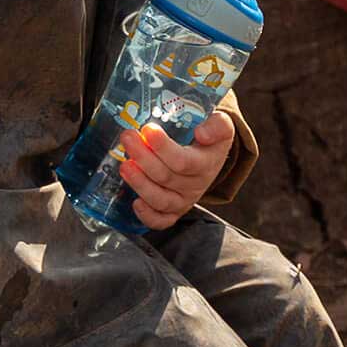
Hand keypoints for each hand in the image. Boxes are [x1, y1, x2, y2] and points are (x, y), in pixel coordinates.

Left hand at [115, 108, 234, 229]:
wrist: (212, 158)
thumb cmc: (211, 140)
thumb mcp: (222, 125)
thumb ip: (217, 125)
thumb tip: (201, 133)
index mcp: (206, 164)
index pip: (183, 160)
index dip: (163, 147)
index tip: (147, 129)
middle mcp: (195, 186)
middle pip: (166, 177)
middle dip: (143, 157)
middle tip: (128, 138)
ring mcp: (184, 201)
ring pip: (160, 200)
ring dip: (140, 183)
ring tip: (124, 166)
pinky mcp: (174, 212)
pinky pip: (161, 221)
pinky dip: (147, 215)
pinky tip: (135, 202)